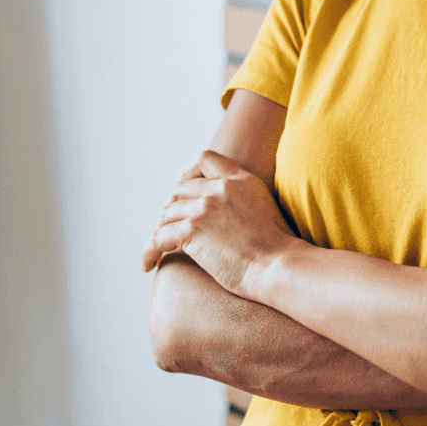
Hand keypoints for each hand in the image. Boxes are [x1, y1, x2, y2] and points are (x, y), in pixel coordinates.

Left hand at [142, 151, 302, 298]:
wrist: (278, 265)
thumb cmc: (277, 249)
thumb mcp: (266, 208)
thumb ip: (244, 198)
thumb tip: (225, 212)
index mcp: (241, 179)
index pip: (205, 159)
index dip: (189, 174)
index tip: (182, 188)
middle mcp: (220, 188)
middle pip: (180, 191)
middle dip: (173, 209)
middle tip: (170, 229)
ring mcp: (204, 208)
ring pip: (168, 214)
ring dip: (162, 232)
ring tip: (159, 249)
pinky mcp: (191, 230)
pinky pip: (159, 237)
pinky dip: (150, 251)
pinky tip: (148, 264)